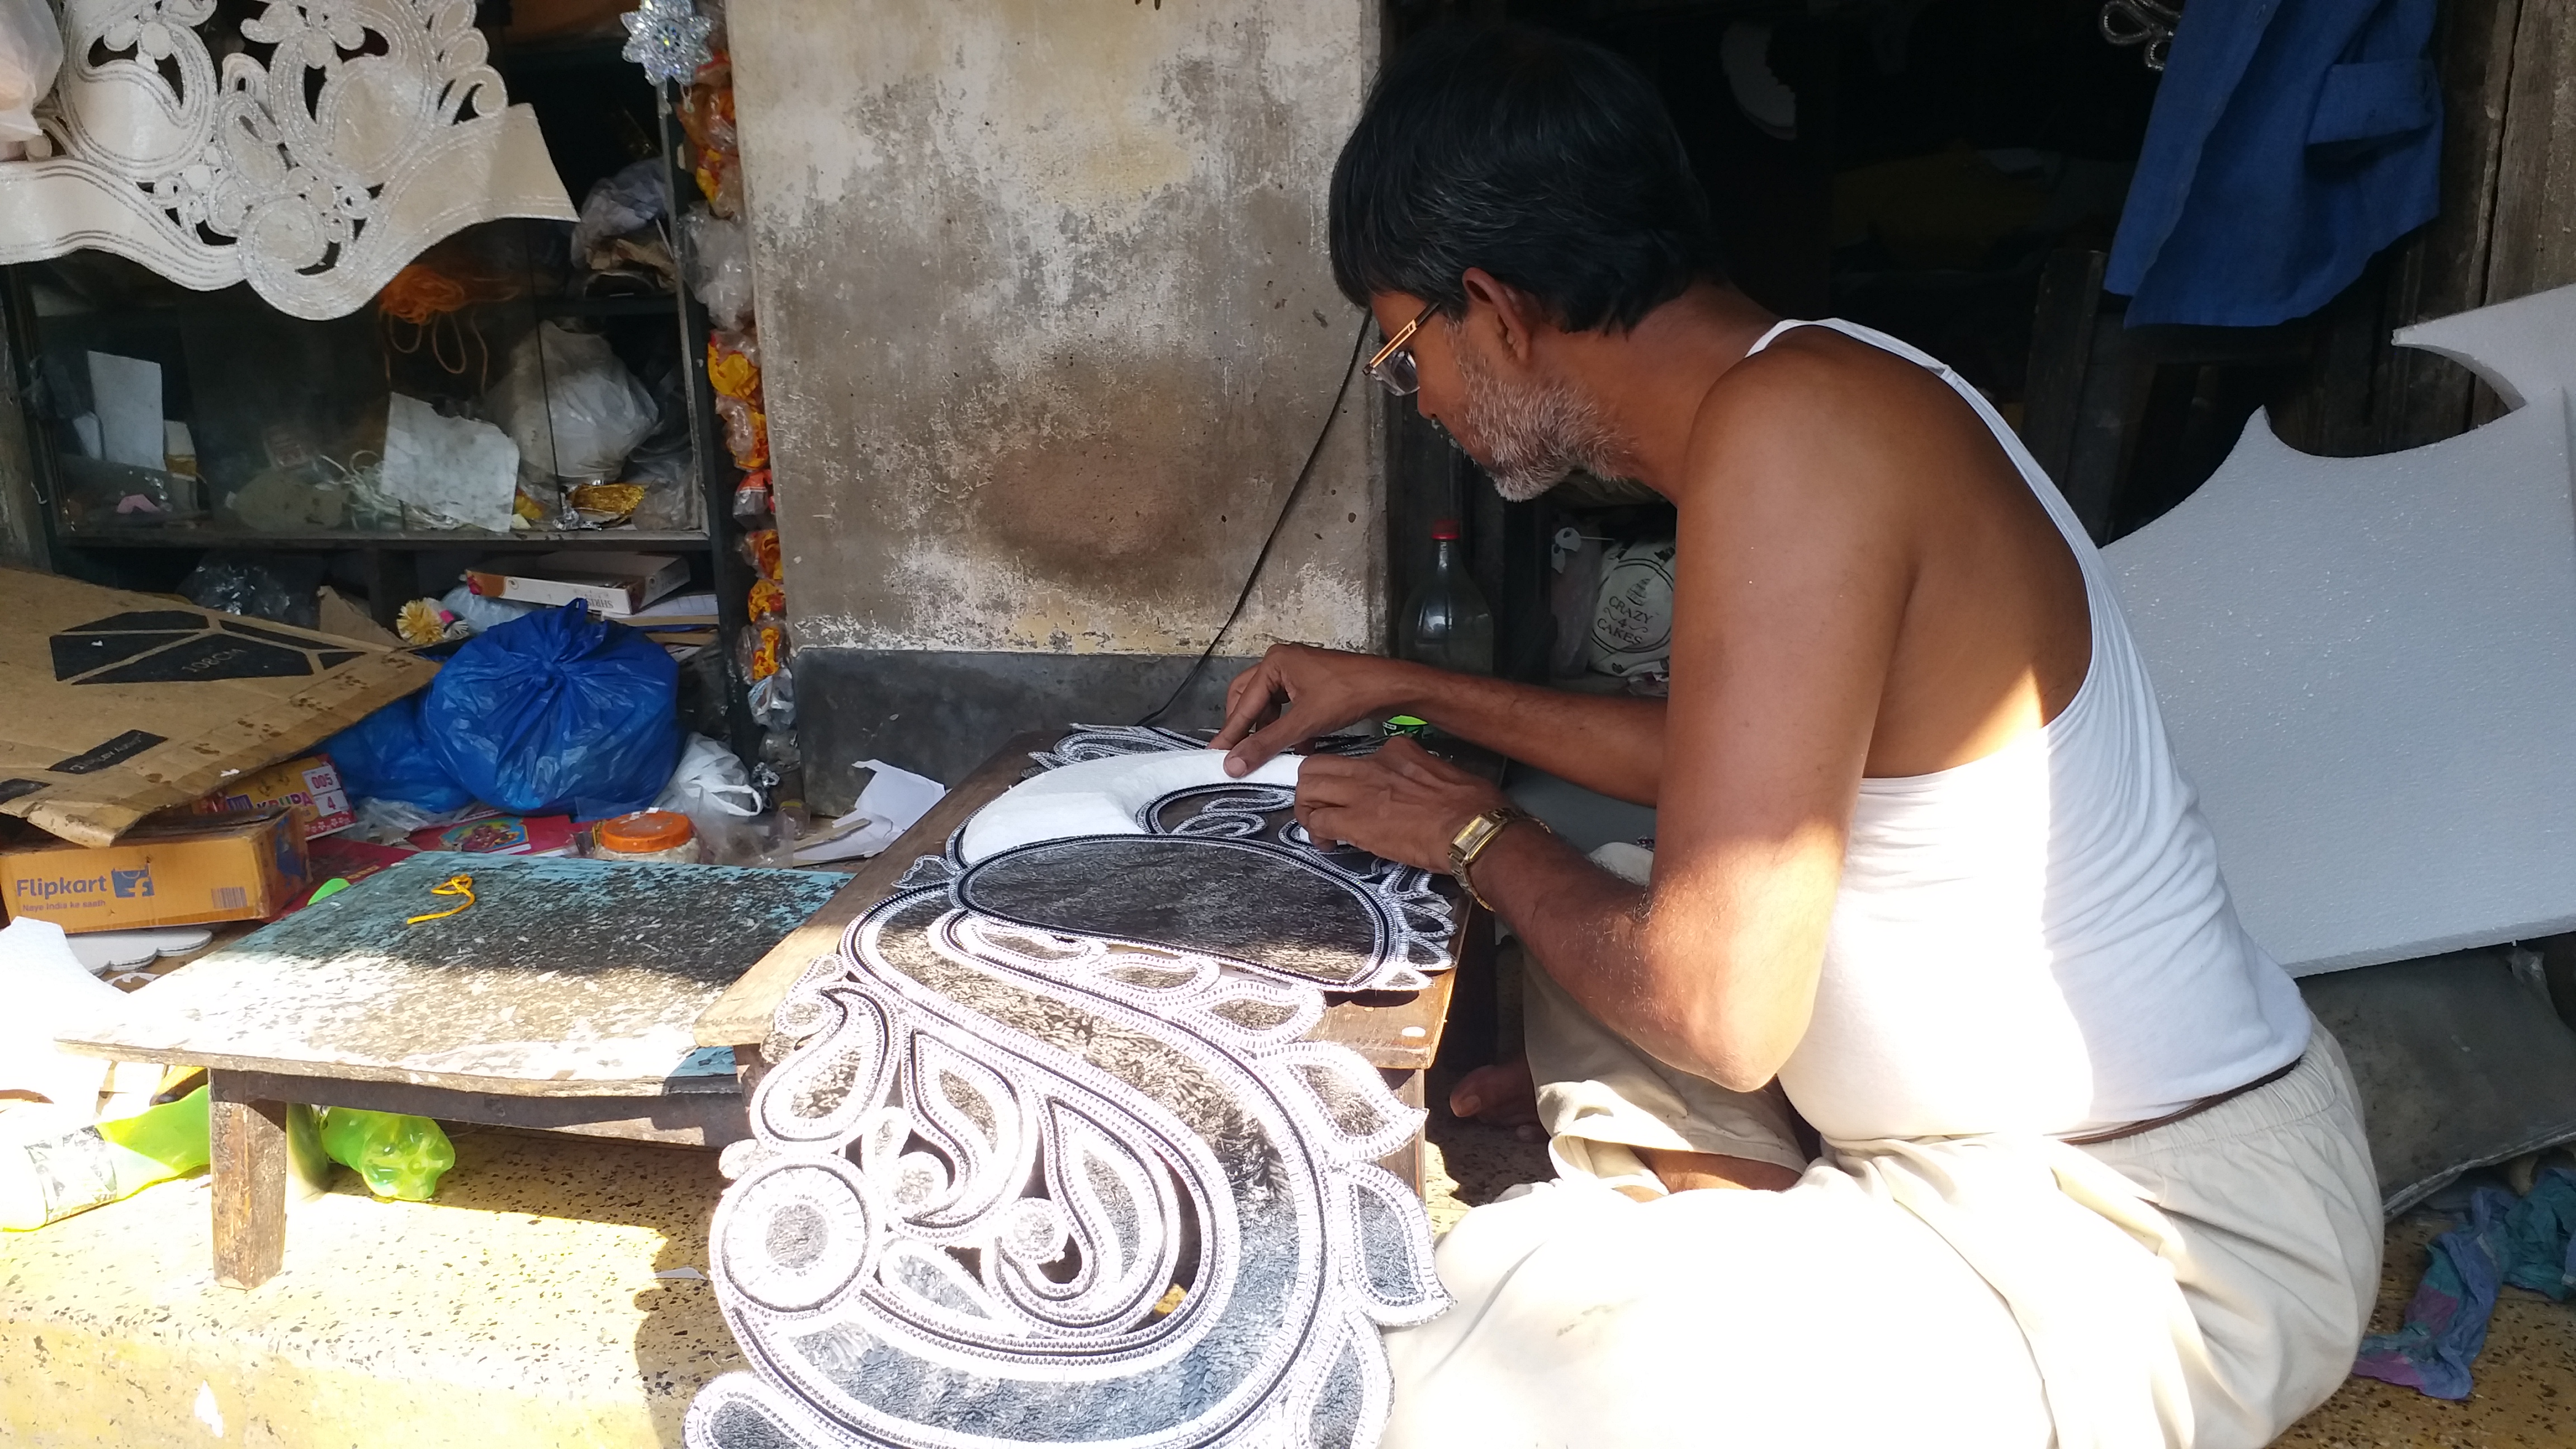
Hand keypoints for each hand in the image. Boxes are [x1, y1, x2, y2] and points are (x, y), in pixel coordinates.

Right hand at [1212, 644, 1409, 776]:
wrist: (1389, 688)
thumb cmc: (1349, 695)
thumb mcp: (1304, 722)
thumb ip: (1267, 743)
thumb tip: (1234, 764)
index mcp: (1275, 662)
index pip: (1243, 703)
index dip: (1231, 732)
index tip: (1216, 755)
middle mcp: (1282, 663)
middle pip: (1250, 700)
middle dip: (1247, 728)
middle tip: (1239, 753)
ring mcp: (1297, 673)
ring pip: (1270, 707)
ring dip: (1270, 731)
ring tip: (1268, 754)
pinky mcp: (1312, 686)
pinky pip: (1289, 709)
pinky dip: (1288, 729)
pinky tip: (1297, 748)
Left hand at [1292, 736, 1514, 873]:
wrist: (1473, 829)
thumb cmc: (1472, 806)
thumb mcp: (1445, 772)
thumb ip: (1423, 773)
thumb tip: (1421, 787)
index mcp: (1396, 751)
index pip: (1356, 757)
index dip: (1350, 779)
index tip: (1356, 794)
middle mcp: (1371, 765)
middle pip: (1317, 765)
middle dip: (1312, 788)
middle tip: (1320, 808)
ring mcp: (1359, 792)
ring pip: (1307, 788)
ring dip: (1307, 808)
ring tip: (1319, 827)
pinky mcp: (1354, 822)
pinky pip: (1317, 821)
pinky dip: (1316, 833)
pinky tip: (1328, 843)